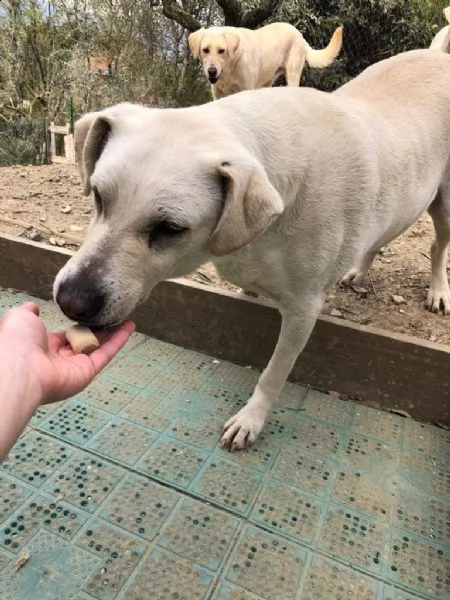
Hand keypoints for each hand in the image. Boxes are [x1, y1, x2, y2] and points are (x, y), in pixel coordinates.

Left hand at [0, 302, 134, 404]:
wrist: (20, 367)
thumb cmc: (16, 342)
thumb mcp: (19, 318)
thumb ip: (29, 312)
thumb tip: (33, 307)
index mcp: (43, 345)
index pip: (65, 335)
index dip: (77, 324)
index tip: (89, 314)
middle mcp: (60, 358)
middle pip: (84, 341)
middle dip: (99, 329)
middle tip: (113, 316)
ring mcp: (75, 366)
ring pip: (98, 346)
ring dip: (113, 333)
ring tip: (126, 318)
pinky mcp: (87, 372)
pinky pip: (105, 354)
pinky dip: (119, 340)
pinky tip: (129, 327)